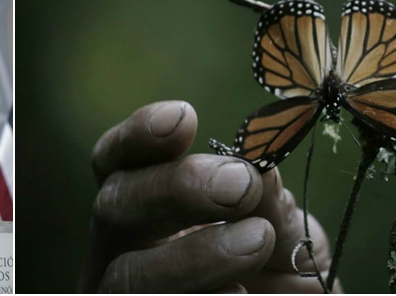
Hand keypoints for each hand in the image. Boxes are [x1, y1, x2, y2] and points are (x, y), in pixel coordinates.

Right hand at [80, 101, 333, 292]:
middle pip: (113, 208)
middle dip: (175, 189)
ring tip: (257, 240)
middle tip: (240, 184)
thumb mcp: (282, 233)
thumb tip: (260, 169)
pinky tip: (242, 294)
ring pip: (128, 276)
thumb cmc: (277, 272)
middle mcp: (121, 250)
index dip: (138, 136)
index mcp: (143, 208)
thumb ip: (270, 205)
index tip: (184, 116)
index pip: (116, 163)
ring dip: (194, 256)